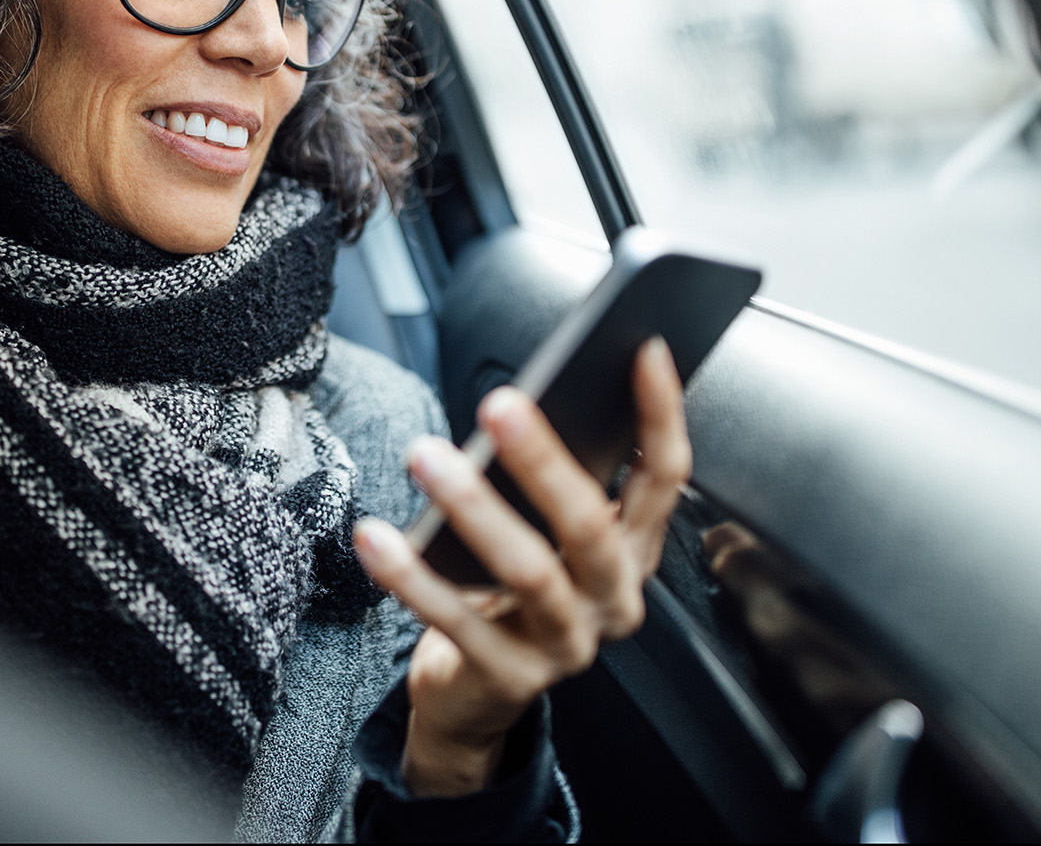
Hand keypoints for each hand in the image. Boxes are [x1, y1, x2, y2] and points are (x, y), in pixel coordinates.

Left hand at [353, 336, 689, 796]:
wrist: (477, 691)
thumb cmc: (511, 586)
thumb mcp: (549, 532)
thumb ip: (554, 479)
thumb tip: (525, 399)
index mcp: (633, 552)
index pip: (664, 479)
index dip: (660, 416)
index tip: (643, 349)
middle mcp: (611, 599)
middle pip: (589, 527)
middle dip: (544, 460)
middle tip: (500, 405)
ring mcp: (566, 645)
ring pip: (527, 572)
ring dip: (474, 508)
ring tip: (426, 457)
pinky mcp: (509, 677)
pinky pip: (454, 620)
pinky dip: (411, 576)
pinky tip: (376, 535)